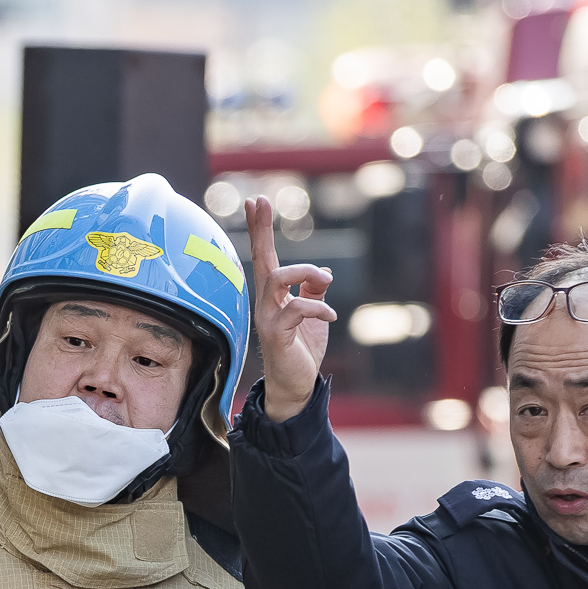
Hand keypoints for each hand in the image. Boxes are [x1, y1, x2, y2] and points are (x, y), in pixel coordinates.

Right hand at [244, 195, 337, 418]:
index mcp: (274, 295)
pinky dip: (319, 309)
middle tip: (259, 202)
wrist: (296, 386)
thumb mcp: (315, 314)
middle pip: (261, 259)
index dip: (260, 229)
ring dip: (304, 272)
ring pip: (278, 278)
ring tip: (323, 280)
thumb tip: (324, 272)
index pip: (264, 256)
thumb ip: (315, 291)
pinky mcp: (276, 334)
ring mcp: (267, 317)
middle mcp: (265, 302)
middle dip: (260, 229)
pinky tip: (331, 317)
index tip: (256, 202)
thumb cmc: (301, 350)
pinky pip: (296, 309)